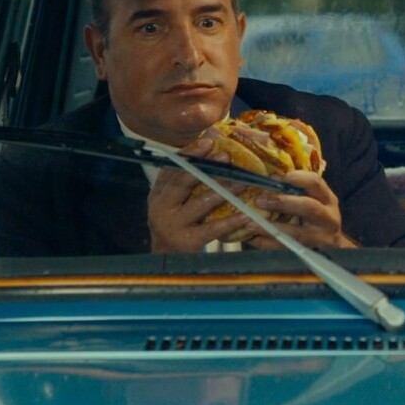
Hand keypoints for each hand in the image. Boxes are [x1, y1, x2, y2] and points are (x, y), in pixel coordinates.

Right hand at [147, 138, 248, 252]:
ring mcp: (172, 225)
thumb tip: (214, 156)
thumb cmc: (178, 226)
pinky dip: (231, 220)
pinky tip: (247, 214)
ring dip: (224, 190)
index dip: (190, 154)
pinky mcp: (187, 241)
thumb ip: (186, 184)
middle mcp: (161, 208)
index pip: (172, 168)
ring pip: (200, 202)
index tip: (208, 141)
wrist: (167, 262)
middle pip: (183, 181)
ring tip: (243, 182)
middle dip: (206, 167)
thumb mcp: (175, 204)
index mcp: (158, 194)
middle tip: (226, 156)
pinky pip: (213, 228)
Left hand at [246, 169, 356, 248]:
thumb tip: (271, 177)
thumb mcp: (316, 198)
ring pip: (296, 233)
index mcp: (327, 198)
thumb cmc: (318, 214)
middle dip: (283, 203)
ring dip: (271, 227)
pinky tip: (253, 239)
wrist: (333, 243)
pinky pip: (286, 248)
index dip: (299, 178)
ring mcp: (319, 236)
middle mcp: (327, 216)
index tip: (280, 177)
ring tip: (250, 224)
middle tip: (260, 200)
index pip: (316, 183)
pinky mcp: (309, 250)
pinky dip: (268, 244)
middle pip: (308, 207)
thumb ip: (299, 189)